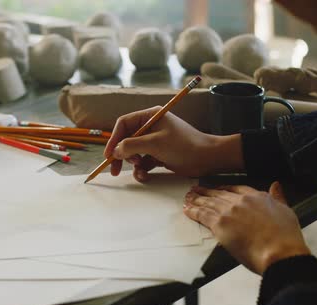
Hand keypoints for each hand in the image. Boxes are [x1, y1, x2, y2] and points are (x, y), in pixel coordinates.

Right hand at [104, 106, 243, 181]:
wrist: (208, 158)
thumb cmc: (184, 146)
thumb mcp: (155, 144)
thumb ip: (132, 145)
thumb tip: (115, 151)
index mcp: (150, 116)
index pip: (124, 124)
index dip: (113, 139)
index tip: (108, 155)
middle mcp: (151, 127)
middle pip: (126, 140)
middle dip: (121, 154)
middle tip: (114, 169)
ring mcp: (155, 141)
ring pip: (133, 153)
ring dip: (133, 164)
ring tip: (140, 170)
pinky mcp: (159, 154)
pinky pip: (143, 162)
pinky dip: (142, 170)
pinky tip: (145, 176)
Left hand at [183, 182, 310, 274]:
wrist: (279, 252)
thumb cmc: (286, 237)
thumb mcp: (286, 211)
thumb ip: (278, 197)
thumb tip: (276, 185)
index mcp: (257, 197)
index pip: (237, 188)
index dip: (225, 188)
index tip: (217, 189)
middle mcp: (241, 201)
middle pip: (219, 194)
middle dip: (207, 192)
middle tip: (196, 190)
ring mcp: (229, 211)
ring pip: (209, 202)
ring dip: (196, 199)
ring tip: (188, 197)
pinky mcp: (220, 224)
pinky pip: (202, 215)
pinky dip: (193, 211)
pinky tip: (187, 209)